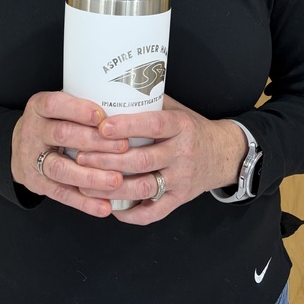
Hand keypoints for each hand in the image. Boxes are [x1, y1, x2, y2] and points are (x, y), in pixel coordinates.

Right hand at [11, 91, 129, 217]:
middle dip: (93, 141)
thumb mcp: (58, 108)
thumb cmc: (51, 123)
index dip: (78, 110)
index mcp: (38, 107)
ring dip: (90, 176)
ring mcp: (32, 159)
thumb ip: (82, 109)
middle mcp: (33, 131)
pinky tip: (104, 206)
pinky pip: (61, 194)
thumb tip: (123, 111)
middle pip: (62, 135)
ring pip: (60, 168)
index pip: (55, 104)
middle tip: (123, 146)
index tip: (103, 117)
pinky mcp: (37, 184)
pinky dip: (84, 202)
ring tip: (116, 180)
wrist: (17, 148)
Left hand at [74, 94, 247, 224]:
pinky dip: (130, 214)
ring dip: (112, 189)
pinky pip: (153, 213)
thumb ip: (148, 103)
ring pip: (144, 188)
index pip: (153, 125)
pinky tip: (109, 207)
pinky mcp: (179, 200)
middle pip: (142, 160)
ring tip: (86, 184)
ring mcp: (181, 179)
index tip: (102, 126)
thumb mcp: (175, 109)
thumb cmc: (190, 128)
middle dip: (108, 160)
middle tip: (81, 157)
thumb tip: (109, 89)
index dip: (127, 127)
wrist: (222, 154)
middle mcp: (183, 153)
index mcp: (181, 126)